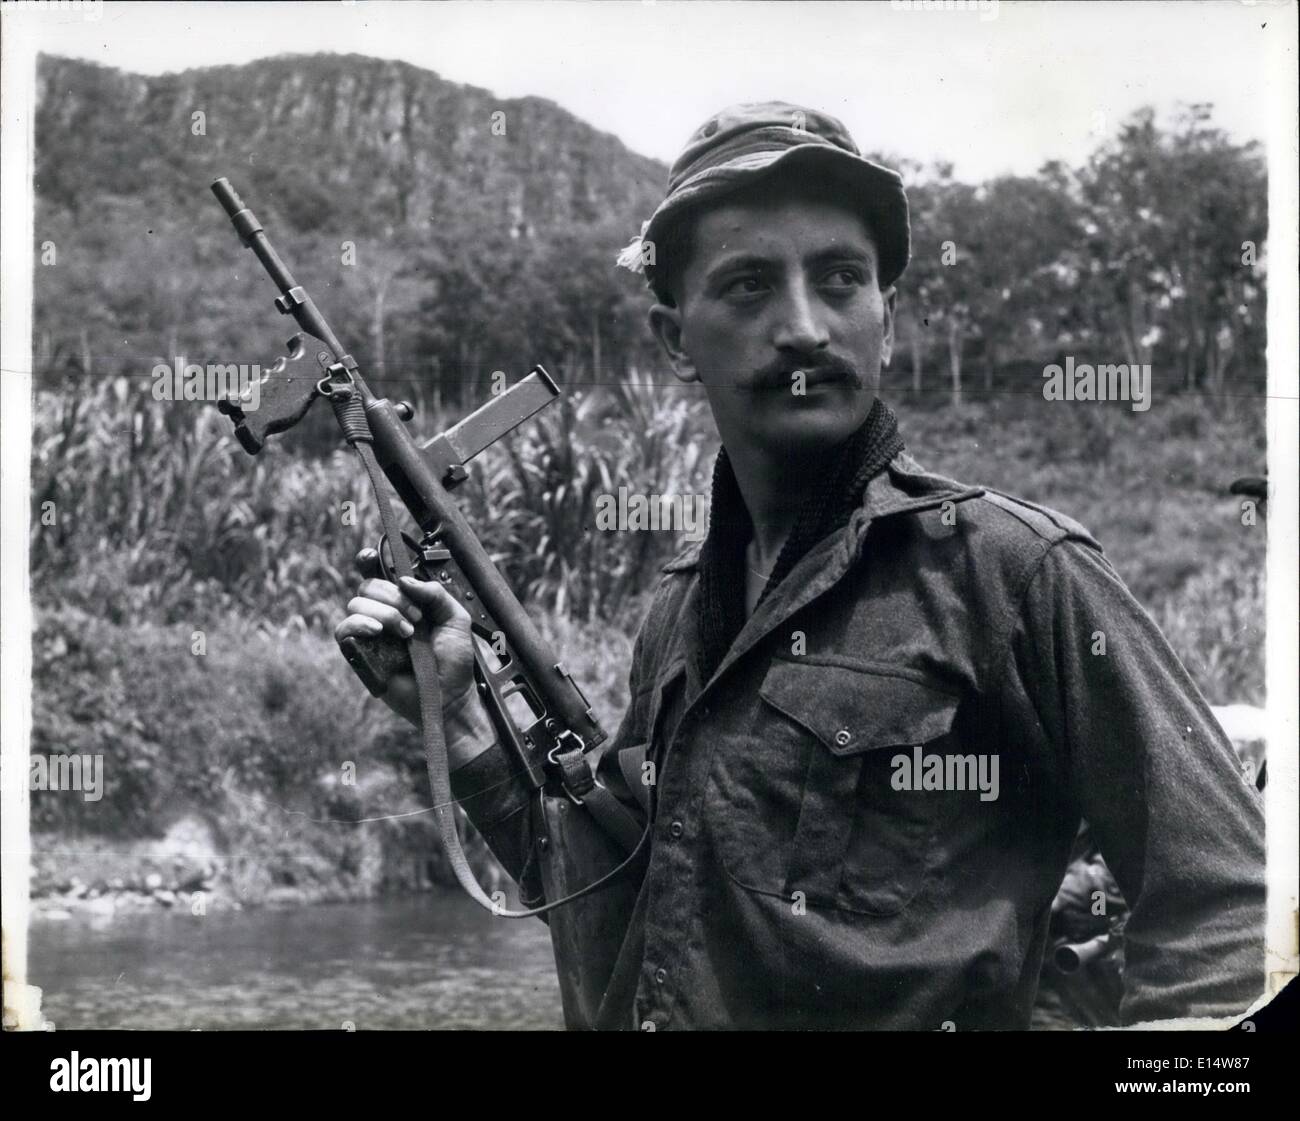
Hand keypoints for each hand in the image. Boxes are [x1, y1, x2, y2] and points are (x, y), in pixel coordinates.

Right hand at [334, 550, 488, 750]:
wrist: (450, 695)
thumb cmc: (454, 661)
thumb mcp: (456, 619)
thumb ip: (435, 593)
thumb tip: (403, 580)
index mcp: (405, 603)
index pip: (379, 575)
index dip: (369, 561)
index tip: (371, 556)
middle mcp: (385, 615)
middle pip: (368, 586)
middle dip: (393, 596)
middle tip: (416, 618)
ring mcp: (371, 635)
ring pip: (356, 604)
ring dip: (385, 613)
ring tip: (407, 634)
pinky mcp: (360, 654)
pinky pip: (344, 630)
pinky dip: (359, 624)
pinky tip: (378, 632)